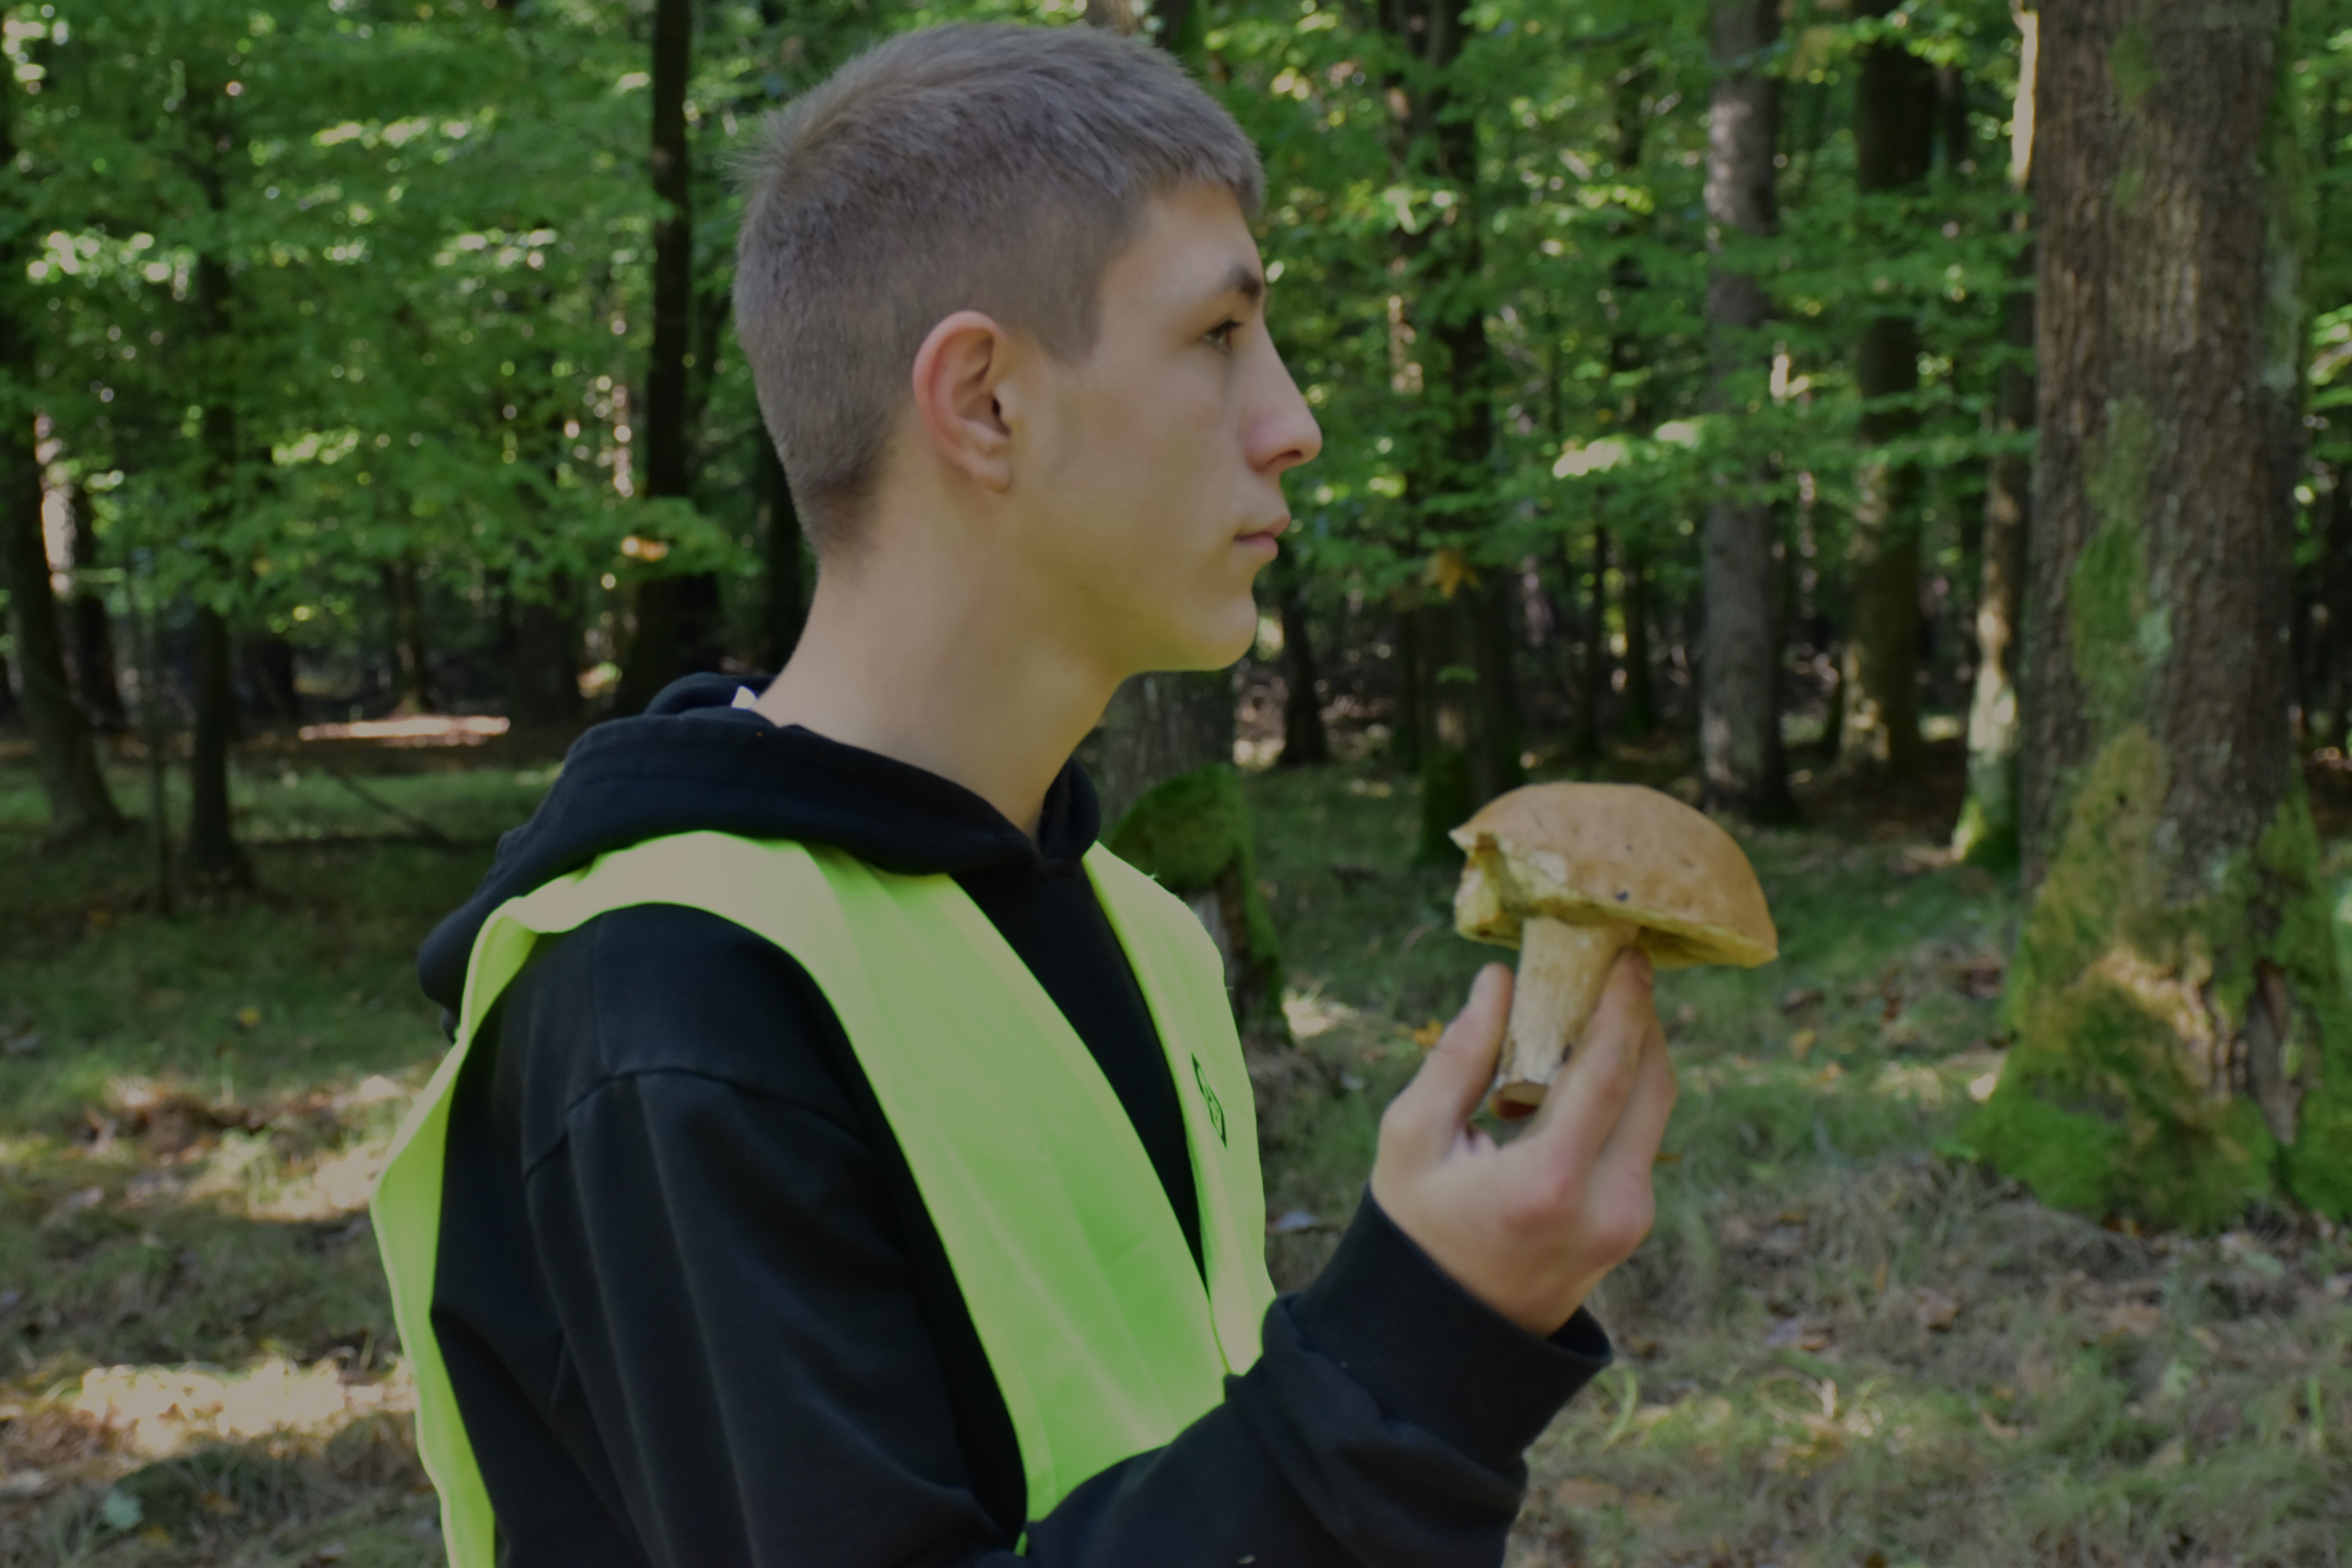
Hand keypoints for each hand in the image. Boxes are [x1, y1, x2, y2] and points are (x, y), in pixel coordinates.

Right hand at [1367, 952, 1673, 1338]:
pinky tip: (1583, 1069)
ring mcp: (1629, 1220)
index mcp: (1548, 1182)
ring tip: (1596, 1008)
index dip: (1624, 1003)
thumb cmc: (1415, 1230)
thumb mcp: (1412, 1139)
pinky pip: (1643, 1137)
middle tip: (1618, 965)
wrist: (1448, 1333)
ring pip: (1656, 1109)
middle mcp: (1608, 1204)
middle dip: (1640, 1016)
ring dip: (1635, 1051)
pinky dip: (1624, 1091)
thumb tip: (1499, 980)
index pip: (1608, 1070)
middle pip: (1652, 1083)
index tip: (1628, 952)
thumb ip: (1458, 1057)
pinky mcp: (1632, 1225)